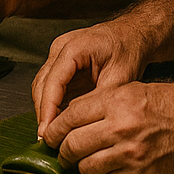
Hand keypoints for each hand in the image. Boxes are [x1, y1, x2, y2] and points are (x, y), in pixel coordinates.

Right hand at [32, 20, 152, 132]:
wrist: (132, 35)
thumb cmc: (128, 50)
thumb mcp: (120, 78)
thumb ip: (100, 100)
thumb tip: (85, 126)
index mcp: (74, 48)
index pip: (53, 82)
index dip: (48, 109)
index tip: (47, 131)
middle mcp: (60, 49)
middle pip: (41, 85)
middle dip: (43, 113)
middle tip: (47, 139)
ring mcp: (57, 54)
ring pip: (41, 86)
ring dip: (45, 110)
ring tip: (51, 134)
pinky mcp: (60, 62)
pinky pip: (50, 86)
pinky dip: (52, 104)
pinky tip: (58, 122)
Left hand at [39, 82, 173, 173]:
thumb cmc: (169, 105)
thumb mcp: (132, 90)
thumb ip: (99, 102)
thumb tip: (69, 117)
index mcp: (116, 102)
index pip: (70, 116)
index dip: (55, 127)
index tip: (50, 133)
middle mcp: (119, 128)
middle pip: (72, 144)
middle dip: (60, 150)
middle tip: (59, 151)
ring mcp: (129, 154)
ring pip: (85, 166)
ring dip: (77, 166)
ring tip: (78, 162)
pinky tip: (99, 169)